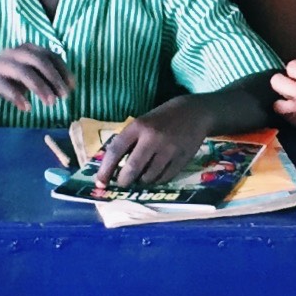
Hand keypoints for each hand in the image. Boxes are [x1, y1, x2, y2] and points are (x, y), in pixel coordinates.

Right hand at [0, 45, 73, 113]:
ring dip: (40, 88)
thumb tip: (65, 87)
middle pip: (39, 61)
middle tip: (64, 96)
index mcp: (25, 49)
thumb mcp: (26, 76)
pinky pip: (6, 87)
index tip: (72, 86)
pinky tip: (27, 108)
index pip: (50, 55)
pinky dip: (18, 97)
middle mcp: (14, 52)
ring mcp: (0, 64)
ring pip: (25, 72)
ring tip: (50, 103)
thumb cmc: (4, 80)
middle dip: (54, 79)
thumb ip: (42, 77)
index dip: (63, 70)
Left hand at [96, 98, 211, 188]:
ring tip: (142, 176)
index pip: (116, 150)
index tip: (100, 182)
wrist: (195, 112)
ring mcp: (168, 149)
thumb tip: (113, 167)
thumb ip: (130, 141)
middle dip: (124, 180)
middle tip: (122, 182)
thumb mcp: (144, 122)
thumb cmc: (163, 118)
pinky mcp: (181, 159)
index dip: (105, 169)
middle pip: (132, 169)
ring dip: (142, 181)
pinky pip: (164, 178)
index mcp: (139, 126)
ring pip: (148, 177)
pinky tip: (156, 174)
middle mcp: (152, 138)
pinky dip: (157, 180)